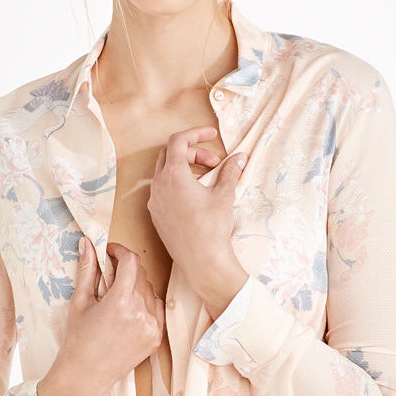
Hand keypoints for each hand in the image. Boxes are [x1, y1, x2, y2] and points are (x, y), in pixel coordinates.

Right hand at [38, 236, 164, 395]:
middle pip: (141, 274)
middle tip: (109, 275)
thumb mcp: (80, 302)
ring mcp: (152, 327)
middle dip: (126, 268)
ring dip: (136, 286)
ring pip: (150, 291)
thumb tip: (88, 243)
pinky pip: (158, 309)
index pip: (131, 261)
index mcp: (121, 301)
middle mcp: (141, 313)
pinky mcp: (156, 338)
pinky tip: (130, 310)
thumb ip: (87, 270)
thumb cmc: (77, 340)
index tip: (110, 252)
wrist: (85, 376)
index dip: (120, 251)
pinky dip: (146, 303)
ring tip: (117, 297)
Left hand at [147, 127, 246, 307]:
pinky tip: (195, 198)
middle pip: (170, 155)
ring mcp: (154, 202)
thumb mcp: (225, 196)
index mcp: (173, 175)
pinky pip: (163, 191)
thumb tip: (240, 157)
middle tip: (214, 163)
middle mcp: (158, 186)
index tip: (212, 135)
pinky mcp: (156, 216)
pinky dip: (178, 185)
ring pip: (165, 173)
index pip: (178, 141)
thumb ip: (230, 172)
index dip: (196, 133)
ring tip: (206, 181)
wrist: (202, 262)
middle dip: (193, 153)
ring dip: (186, 170)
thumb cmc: (213, 228)